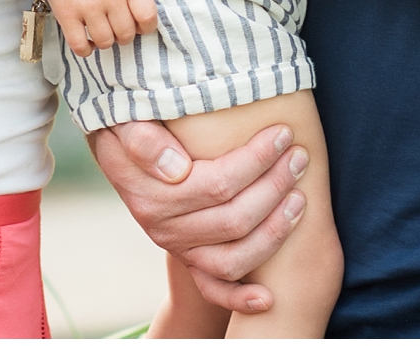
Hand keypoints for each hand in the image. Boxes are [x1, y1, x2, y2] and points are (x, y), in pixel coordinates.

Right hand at [31, 0, 156, 57]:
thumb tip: (140, 26)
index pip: (148, 17)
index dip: (147, 27)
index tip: (139, 26)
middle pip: (126, 34)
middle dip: (124, 35)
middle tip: (116, 27)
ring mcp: (87, 7)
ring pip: (105, 42)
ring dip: (105, 41)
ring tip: (101, 30)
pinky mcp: (66, 15)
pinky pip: (79, 46)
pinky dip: (86, 49)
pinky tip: (87, 40)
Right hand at [89, 118, 307, 315]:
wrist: (119, 150)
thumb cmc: (130, 123)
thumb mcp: (123, 121)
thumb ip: (142, 139)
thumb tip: (177, 169)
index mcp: (149, 194)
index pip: (216, 184)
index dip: (257, 160)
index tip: (283, 133)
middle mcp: (162, 228)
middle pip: (234, 219)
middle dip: (275, 186)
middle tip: (300, 157)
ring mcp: (177, 248)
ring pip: (233, 257)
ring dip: (274, 231)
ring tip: (300, 197)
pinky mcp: (187, 260)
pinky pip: (213, 288)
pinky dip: (240, 297)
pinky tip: (267, 297)